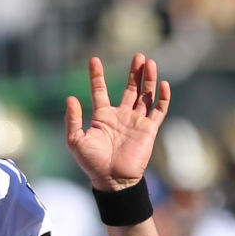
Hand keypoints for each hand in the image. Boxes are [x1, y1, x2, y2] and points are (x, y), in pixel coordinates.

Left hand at [65, 54, 169, 191]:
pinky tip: (163, 84)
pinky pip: (158, 111)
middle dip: (134, 73)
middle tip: (138, 56)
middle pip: (130, 89)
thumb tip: (71, 98)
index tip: (94, 60)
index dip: (96, 76)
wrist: (112, 179)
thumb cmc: (92, 163)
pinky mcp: (149, 130)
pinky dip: (162, 98)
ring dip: (148, 80)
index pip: (100, 91)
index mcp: (102, 117)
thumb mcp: (76, 141)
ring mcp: (136, 122)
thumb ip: (73, 120)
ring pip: (145, 95)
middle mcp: (121, 116)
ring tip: (149, 62)